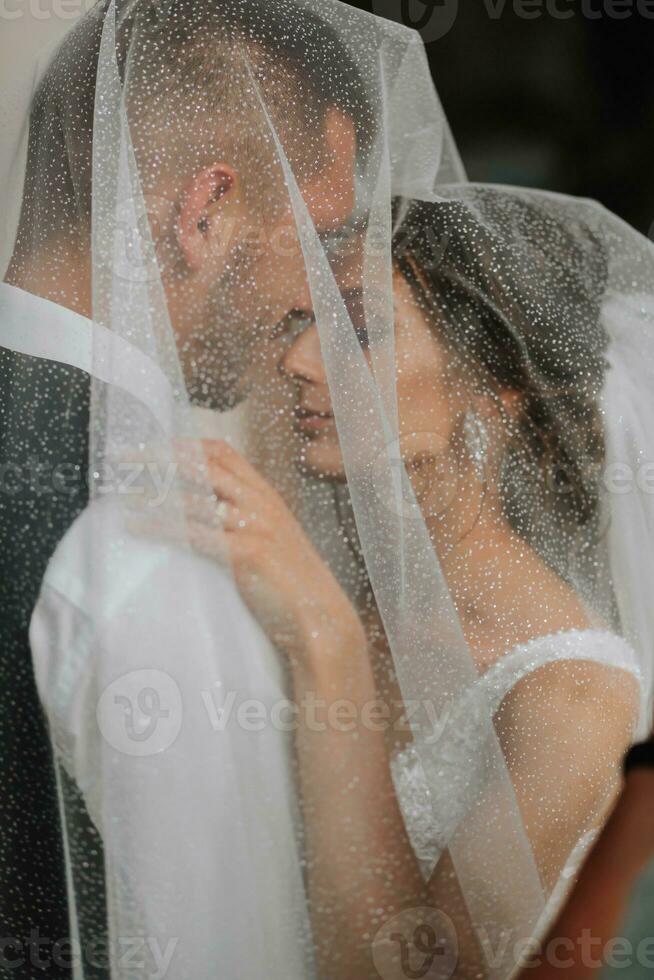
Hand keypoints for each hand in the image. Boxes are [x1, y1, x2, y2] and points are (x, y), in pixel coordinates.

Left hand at [135, 439, 364, 669]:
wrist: (319, 615)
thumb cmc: (291, 581)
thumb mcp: (271, 536)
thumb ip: (245, 518)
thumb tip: (205, 509)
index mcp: (266, 494)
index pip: (223, 453)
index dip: (184, 444)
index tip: (153, 447)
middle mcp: (261, 503)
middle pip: (203, 465)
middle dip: (160, 458)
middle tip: (125, 459)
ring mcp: (255, 526)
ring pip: (195, 498)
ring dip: (154, 493)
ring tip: (122, 495)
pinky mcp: (247, 553)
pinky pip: (195, 534)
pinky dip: (161, 527)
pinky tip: (136, 527)